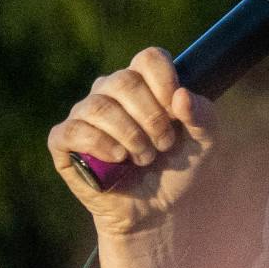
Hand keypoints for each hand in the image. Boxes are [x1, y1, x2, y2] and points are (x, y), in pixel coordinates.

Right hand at [48, 47, 220, 267]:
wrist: (157, 210)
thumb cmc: (178, 167)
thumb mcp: (204, 142)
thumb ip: (202, 116)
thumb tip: (181, 95)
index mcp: (143, 82)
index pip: (149, 58)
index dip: (164, 81)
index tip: (176, 113)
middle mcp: (109, 91)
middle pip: (125, 81)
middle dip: (152, 118)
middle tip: (162, 145)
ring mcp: (84, 114)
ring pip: (99, 106)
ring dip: (130, 136)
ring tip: (143, 157)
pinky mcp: (64, 141)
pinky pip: (72, 130)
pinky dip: (99, 145)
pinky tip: (118, 159)